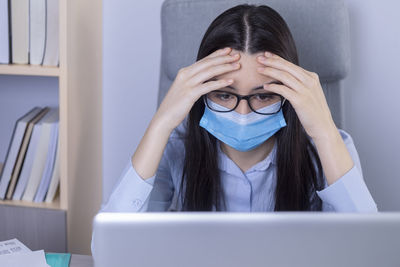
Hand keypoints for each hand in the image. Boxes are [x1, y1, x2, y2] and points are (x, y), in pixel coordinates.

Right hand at [154, 47, 240, 131]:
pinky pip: (208, 85)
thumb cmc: (176, 106)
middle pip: (208, 63)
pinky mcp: (190, 93)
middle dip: (224, 58)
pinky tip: (230, 81)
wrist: (164, 117)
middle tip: (237, 55)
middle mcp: (185, 75)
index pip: (204, 60)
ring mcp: (187, 83)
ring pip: (209, 71)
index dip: (217, 54)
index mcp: (184, 72)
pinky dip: (220, 82)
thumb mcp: (184, 89)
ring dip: (225, 67)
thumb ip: (194, 82)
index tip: (228, 50)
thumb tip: (207, 79)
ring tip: (237, 66)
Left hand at [256, 52, 353, 184]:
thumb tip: (284, 78)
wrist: (323, 126)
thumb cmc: (313, 111)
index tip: (267, 55)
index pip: (292, 65)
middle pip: (287, 67)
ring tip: (259, 69)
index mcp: (312, 77)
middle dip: (272, 61)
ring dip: (270, 71)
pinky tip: (265, 86)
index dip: (278, 59)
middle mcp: (309, 81)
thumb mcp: (309, 93)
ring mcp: (305, 90)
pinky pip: (283, 90)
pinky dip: (273, 87)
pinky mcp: (300, 100)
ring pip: (284, 76)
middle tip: (260, 58)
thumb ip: (300, 84)